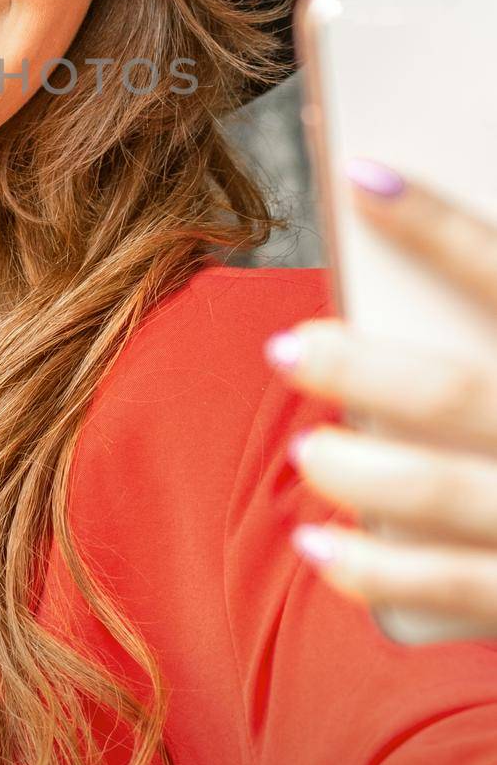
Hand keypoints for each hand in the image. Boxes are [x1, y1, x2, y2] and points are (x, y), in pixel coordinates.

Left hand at [264, 157, 496, 634]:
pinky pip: (452, 588)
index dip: (434, 224)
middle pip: (455, 392)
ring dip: (357, 471)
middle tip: (288, 348)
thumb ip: (492, 309)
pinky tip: (317, 547)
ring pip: (441, 492)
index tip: (358, 175)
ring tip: (306, 451)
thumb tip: (395, 210)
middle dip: (360, 368)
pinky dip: (375, 572)